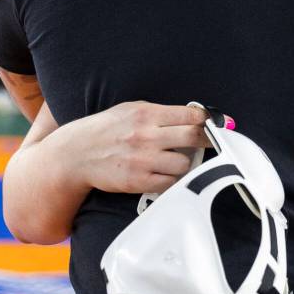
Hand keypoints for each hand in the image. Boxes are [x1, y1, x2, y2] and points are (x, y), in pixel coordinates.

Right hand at [69, 101, 232, 194]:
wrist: (75, 154)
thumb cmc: (106, 129)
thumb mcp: (131, 110)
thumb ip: (160, 112)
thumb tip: (194, 115)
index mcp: (147, 114)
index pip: (191, 115)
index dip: (209, 120)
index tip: (218, 124)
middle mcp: (146, 135)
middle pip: (193, 137)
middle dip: (207, 140)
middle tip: (212, 142)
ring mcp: (143, 160)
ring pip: (184, 164)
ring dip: (186, 163)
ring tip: (177, 160)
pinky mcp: (138, 181)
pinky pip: (169, 183)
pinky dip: (172, 180)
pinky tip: (166, 174)